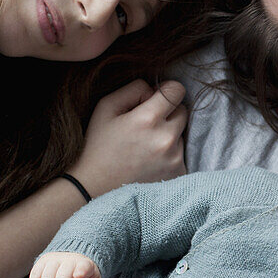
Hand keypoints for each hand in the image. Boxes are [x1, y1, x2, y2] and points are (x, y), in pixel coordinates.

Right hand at [68, 79, 187, 196]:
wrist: (94, 188)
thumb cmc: (98, 145)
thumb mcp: (106, 107)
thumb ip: (134, 89)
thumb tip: (155, 89)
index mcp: (148, 119)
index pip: (177, 90)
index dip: (167, 91)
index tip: (156, 99)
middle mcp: (166, 139)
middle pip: (183, 111)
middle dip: (168, 113)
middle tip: (145, 126)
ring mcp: (175, 158)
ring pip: (181, 134)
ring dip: (168, 135)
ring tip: (144, 148)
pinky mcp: (178, 174)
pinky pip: (181, 154)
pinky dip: (169, 155)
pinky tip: (149, 162)